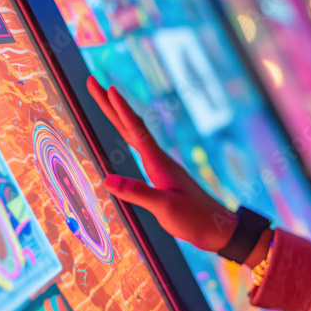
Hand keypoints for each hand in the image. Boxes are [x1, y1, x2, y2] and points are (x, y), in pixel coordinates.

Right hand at [87, 76, 236, 251]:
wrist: (217, 228)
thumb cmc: (194, 219)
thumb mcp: (165, 208)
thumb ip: (138, 193)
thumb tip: (107, 179)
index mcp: (158, 163)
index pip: (135, 130)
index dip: (120, 110)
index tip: (107, 88)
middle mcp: (159, 159)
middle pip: (130, 125)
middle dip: (109, 104)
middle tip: (92, 82)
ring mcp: (160, 166)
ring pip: (133, 134)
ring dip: (117, 115)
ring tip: (104, 99)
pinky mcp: (161, 175)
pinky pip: (138, 147)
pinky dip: (126, 134)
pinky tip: (124, 133)